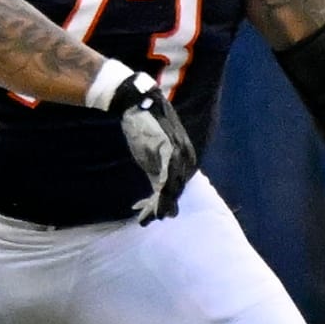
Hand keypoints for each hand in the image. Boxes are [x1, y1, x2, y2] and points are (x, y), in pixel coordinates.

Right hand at [109, 71, 198, 224]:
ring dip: (159, 205)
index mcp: (186, 161)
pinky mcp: (168, 150)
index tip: (153, 215)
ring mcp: (179, 154)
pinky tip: (153, 203)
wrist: (137, 103)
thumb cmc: (145, 130)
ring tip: (148, 218)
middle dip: (162, 208)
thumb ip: (159, 177)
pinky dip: (160, 192)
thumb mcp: (153, 158)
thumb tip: (160, 198)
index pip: (177, 188)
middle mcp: (186, 158)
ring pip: (172, 187)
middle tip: (148, 220)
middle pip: (176, 190)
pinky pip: (167, 176)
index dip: (165, 203)